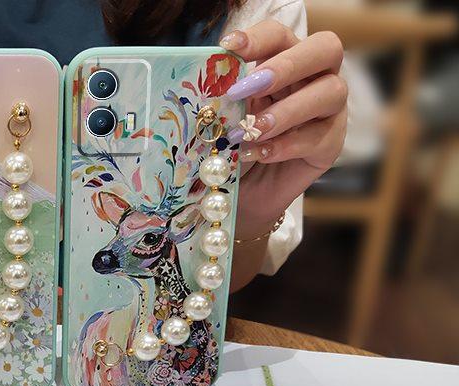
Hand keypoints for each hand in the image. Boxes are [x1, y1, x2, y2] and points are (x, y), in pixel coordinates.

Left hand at [220, 22, 347, 239]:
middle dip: (286, 65)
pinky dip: (286, 145)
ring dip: (286, 110)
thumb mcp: (227, 119)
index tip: (228, 48)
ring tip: (252, 130)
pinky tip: (259, 154)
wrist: (243, 194)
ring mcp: (329, 112)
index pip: (281, 36)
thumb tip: (209, 81)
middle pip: (326, 48)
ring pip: (330, 92)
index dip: (259, 38)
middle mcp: (315, 79)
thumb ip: (227, 99)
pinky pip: (318, 138)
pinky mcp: (330, 146)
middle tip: (249, 87)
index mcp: (285, 64)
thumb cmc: (235, 150)